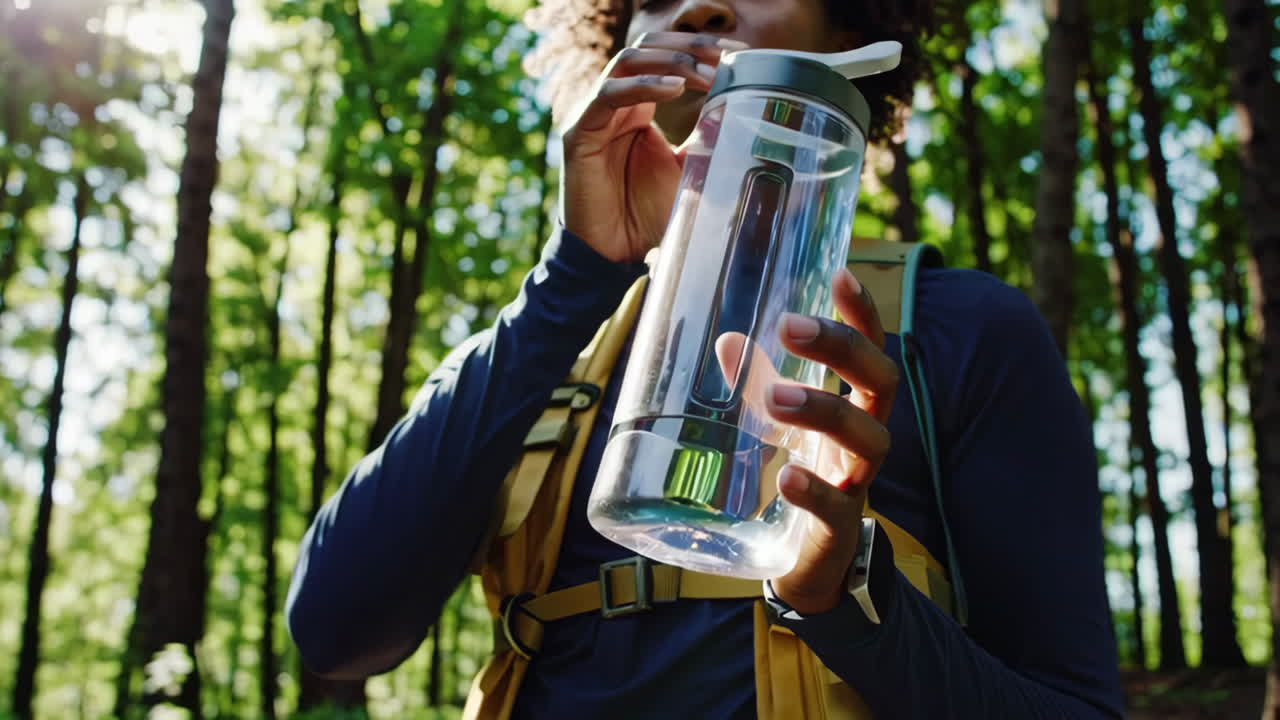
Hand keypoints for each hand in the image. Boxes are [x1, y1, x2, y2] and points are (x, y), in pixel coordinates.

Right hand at [560, 32, 747, 263]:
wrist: (615, 255)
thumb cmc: (648, 215)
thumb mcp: (691, 170)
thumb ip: (709, 140)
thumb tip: (748, 116)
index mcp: (639, 104)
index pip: (666, 56)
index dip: (701, 47)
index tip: (742, 51)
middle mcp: (616, 103)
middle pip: (648, 47)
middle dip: (689, 48)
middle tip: (725, 58)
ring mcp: (595, 115)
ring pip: (628, 61)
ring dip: (670, 62)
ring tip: (705, 76)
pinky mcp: (579, 133)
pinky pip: (608, 95)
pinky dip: (643, 86)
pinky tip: (675, 89)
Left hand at [767, 268, 898, 614]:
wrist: (810, 562)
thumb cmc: (800, 473)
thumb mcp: (776, 424)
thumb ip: (756, 382)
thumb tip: (725, 338)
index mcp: (854, 403)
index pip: (871, 349)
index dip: (863, 312)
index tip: (841, 273)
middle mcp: (865, 436)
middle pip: (880, 383)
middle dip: (841, 350)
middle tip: (791, 326)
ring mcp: (857, 482)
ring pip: (868, 440)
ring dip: (824, 411)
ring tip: (776, 396)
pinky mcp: (839, 529)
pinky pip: (837, 507)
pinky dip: (813, 489)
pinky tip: (786, 474)